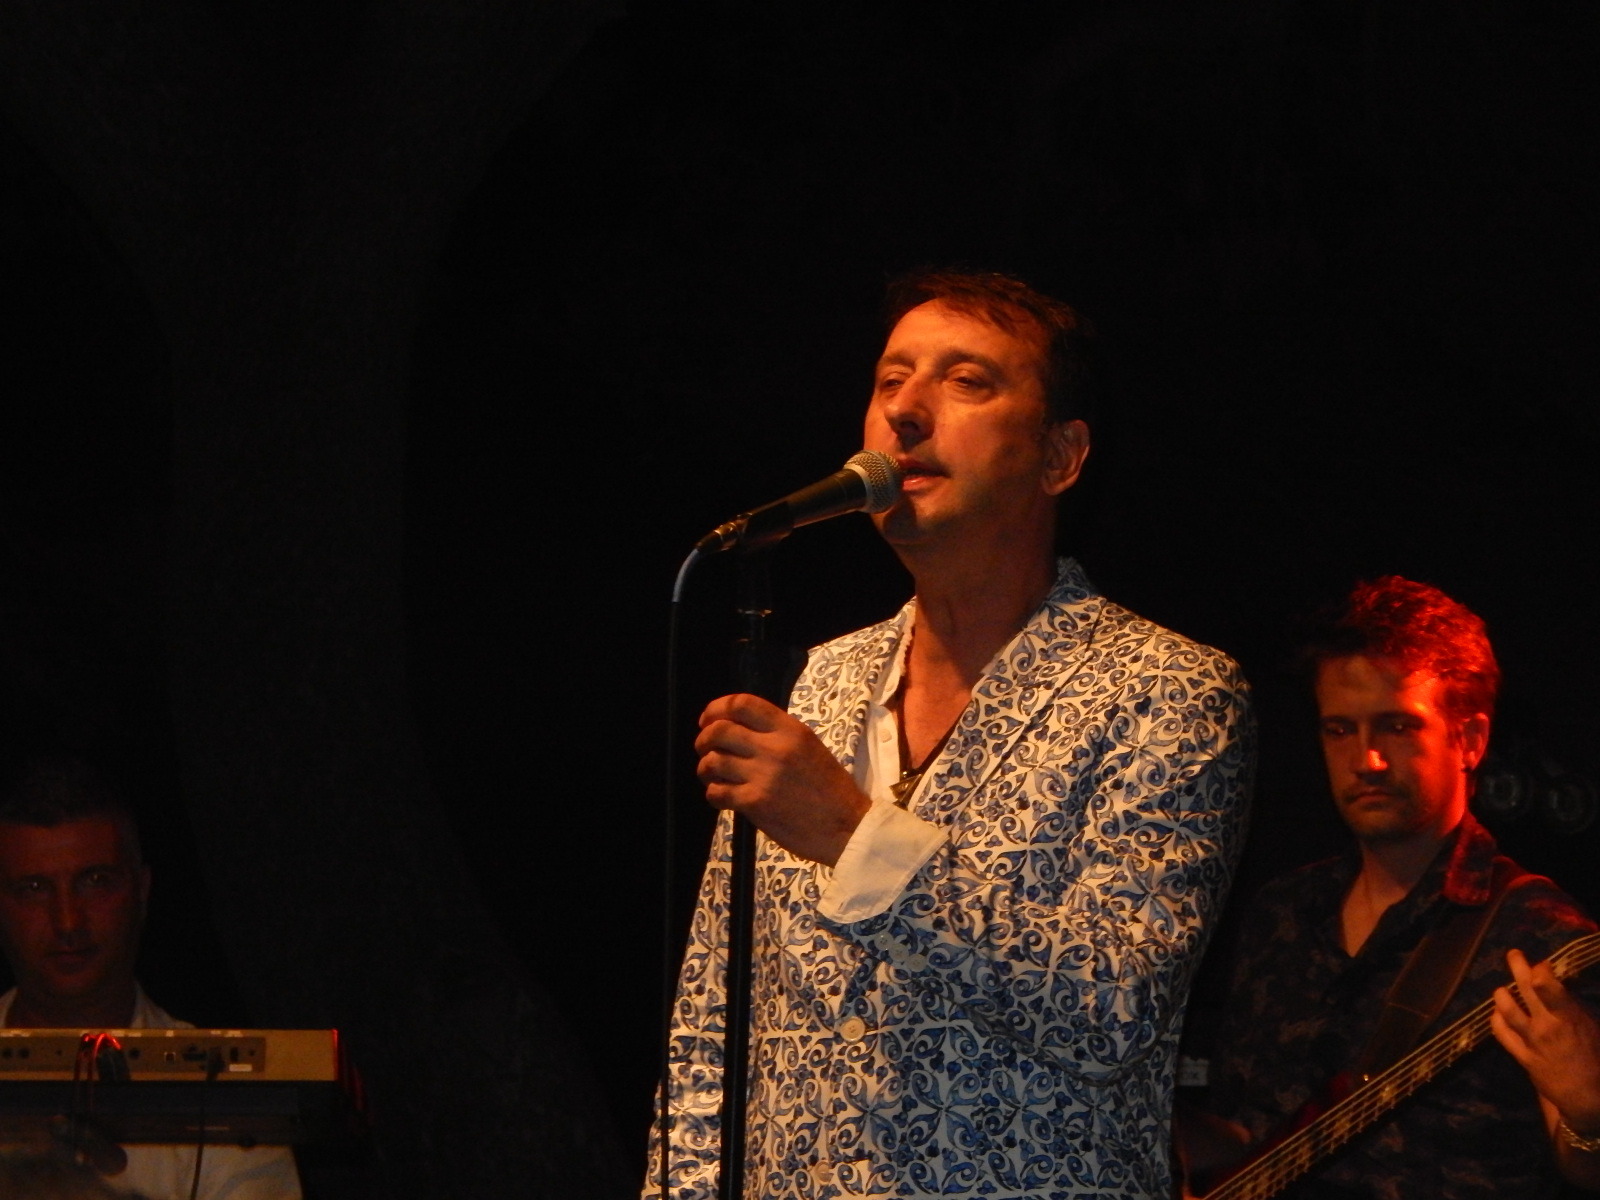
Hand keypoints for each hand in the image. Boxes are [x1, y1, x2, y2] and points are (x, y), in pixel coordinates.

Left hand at [695, 693, 869, 865]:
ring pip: (713, 761)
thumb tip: (741, 732)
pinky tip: (722, 796)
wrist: (848, 826)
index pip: (743, 704)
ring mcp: (763, 776)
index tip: (708, 719)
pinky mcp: (755, 803)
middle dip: (703, 739)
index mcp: (790, 730)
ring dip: (705, 768)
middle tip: (704, 749)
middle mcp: (774, 748)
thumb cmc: (831, 789)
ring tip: (711, 775)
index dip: (717, 708)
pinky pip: (717, 792)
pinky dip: (713, 793)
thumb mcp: (810, 749)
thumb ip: (778, 737)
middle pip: (719, 730)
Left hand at [1491, 947, 1599, 1134]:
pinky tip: (1496, 1013)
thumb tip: (1556, 985)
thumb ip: (1572, 1008)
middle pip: (1526, 990)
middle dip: (1519, 967)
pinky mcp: (1522, 1056)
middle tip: (1514, 954)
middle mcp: (1546, 1026)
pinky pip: (1502, 1034)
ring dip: (1502, 994)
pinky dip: (1496, 1020)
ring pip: (1508, 1010)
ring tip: (1501, 987)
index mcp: (1569, 1019)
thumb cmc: (1596, 1060)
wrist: (1589, 1097)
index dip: (1542, 970)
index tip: (1541, 963)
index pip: (1550, 988)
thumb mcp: (1592, 1029)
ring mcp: (1531, 1041)